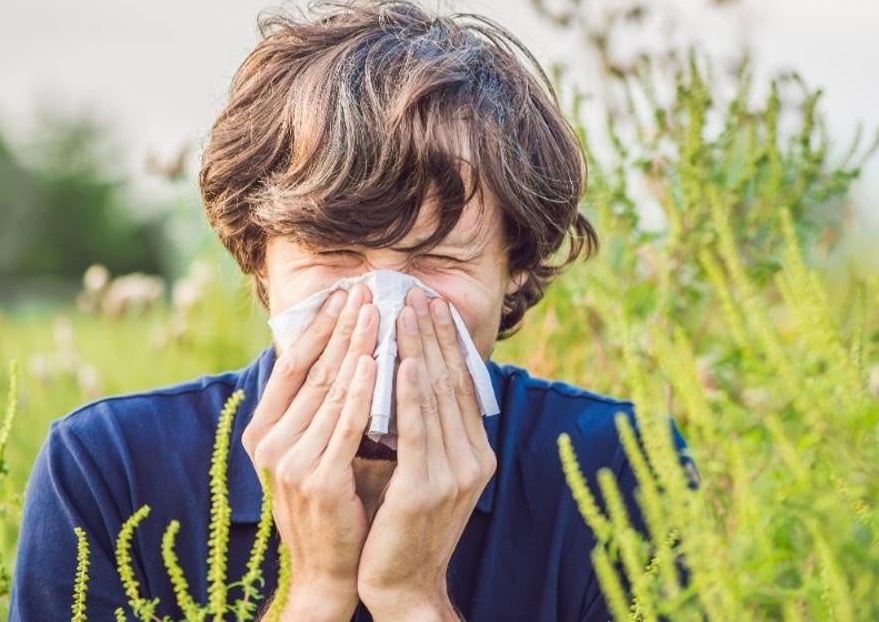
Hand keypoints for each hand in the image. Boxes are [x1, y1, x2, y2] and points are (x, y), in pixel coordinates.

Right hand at [241, 284, 379, 620]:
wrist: (328, 572)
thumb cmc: (332, 507)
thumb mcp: (316, 452)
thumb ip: (323, 411)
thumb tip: (348, 356)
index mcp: (265, 432)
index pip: (292, 366)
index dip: (318, 327)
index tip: (343, 293)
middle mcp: (270, 443)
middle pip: (312, 371)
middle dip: (342, 326)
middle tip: (366, 288)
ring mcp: (290, 462)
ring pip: (331, 391)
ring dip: (356, 346)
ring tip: (376, 311)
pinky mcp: (318, 480)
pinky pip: (346, 425)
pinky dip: (362, 391)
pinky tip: (377, 362)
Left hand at [357, 288, 496, 619]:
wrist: (403, 586)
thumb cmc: (403, 528)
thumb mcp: (423, 474)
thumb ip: (425, 434)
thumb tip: (412, 382)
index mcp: (475, 454)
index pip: (461, 387)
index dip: (448, 344)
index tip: (433, 306)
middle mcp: (473, 460)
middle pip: (453, 384)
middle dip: (436, 335)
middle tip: (421, 293)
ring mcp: (454, 475)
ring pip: (437, 398)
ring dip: (423, 350)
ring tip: (408, 312)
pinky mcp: (426, 489)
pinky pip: (418, 429)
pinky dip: (413, 392)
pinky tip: (406, 361)